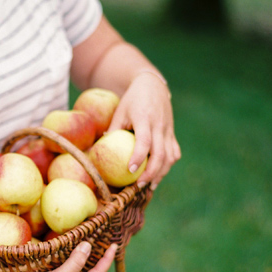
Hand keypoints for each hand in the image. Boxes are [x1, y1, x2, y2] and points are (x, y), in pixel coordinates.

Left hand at [108, 72, 180, 188]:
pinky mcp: (172, 132)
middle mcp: (160, 125)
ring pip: (170, 155)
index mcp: (144, 119)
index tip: (130, 170)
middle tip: (139, 185)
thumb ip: (113, 130)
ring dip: (161, 172)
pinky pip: (174, 151)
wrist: (152, 86)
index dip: (139, 157)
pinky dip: (168, 164)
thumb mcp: (119, 112)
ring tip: (150, 185)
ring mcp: (168, 130)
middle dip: (151, 172)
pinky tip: (159, 174)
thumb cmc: (131, 100)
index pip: (145, 141)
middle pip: (161, 153)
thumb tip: (97, 152)